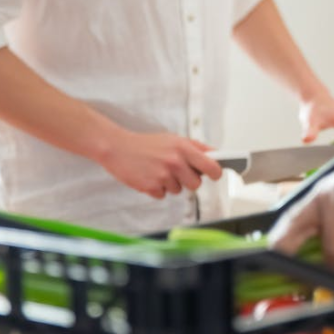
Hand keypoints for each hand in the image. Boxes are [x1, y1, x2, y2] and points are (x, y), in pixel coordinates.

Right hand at [97, 130, 222, 198]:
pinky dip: (158, 189)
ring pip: (179, 190)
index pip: (211, 166)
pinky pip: (163, 195)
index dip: (215, 173)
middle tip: (178, 172)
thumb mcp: (173, 139)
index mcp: (183, 148)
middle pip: (196, 184)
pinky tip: (150, 176)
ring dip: (171, 184)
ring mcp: (163, 176)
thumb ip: (196, 147)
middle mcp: (175, 162)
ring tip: (159, 171)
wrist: (117, 148)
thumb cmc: (146, 144)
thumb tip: (215, 155)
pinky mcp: (151, 187)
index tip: (215, 175)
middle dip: (189, 180)